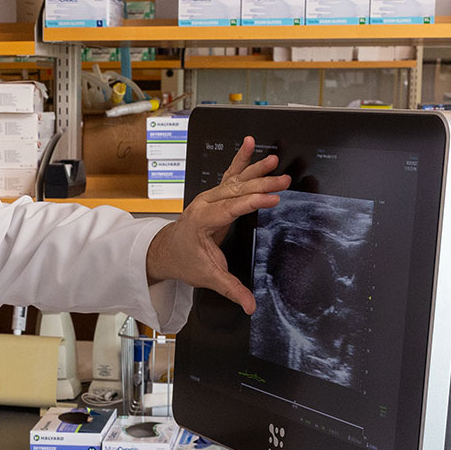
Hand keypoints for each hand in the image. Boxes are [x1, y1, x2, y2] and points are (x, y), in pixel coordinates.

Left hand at [145, 137, 289, 313]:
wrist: (166, 250)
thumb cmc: (185, 261)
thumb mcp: (207, 277)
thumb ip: (231, 289)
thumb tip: (250, 305)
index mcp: (202, 221)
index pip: (231, 209)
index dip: (253, 202)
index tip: (273, 198)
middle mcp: (204, 204)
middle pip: (236, 191)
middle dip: (261, 185)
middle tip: (284, 181)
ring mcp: (209, 196)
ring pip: (235, 180)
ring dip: (256, 170)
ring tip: (274, 160)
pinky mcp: (215, 194)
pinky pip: (229, 174)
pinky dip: (241, 159)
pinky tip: (249, 144)